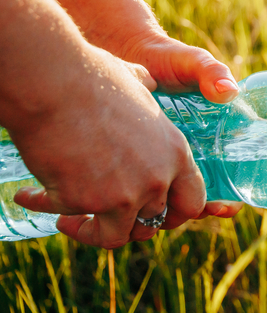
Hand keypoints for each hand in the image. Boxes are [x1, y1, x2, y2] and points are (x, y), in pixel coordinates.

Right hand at [10, 45, 223, 247]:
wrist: (54, 82)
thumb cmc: (92, 76)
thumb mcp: (137, 83)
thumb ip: (147, 92)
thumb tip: (149, 79)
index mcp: (175, 154)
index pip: (191, 202)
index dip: (173, 214)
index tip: (150, 213)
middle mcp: (156, 179)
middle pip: (151, 223)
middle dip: (127, 224)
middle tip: (104, 219)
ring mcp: (122, 195)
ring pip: (115, 236)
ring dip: (89, 231)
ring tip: (69, 220)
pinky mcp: (84, 201)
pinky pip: (65, 216)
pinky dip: (44, 206)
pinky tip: (28, 195)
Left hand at [113, 31, 266, 217]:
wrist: (129, 59)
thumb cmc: (168, 59)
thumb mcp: (193, 62)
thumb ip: (210, 72)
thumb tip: (228, 91)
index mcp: (231, 129)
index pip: (258, 161)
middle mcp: (214, 148)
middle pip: (232, 186)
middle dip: (232, 204)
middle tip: (225, 208)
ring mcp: (187, 157)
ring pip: (200, 193)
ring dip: (203, 207)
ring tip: (201, 209)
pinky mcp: (160, 162)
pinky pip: (170, 189)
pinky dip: (172, 202)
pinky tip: (167, 205)